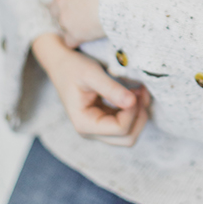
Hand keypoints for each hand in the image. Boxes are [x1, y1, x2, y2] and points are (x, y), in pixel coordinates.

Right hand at [32, 33, 150, 145]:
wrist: (62, 65)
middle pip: (127, 138)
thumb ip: (111, 89)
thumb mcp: (91, 74)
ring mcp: (98, 128)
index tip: (134, 91)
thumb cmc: (73, 68)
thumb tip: (132, 102)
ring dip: (139, 114)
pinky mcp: (105, 121)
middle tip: (140, 93)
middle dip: (139, 116)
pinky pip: (127, 124)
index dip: (133, 111)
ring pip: (130, 134)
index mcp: (84, 123)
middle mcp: (91, 131)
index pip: (120, 129)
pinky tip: (135, 93)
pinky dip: (136, 111)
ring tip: (139, 91)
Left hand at [48, 0, 128, 46]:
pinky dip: (74, 40)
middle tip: (76, 9)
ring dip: (68, 24)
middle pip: (53, 5)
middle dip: (62, 7)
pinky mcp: (75, 33)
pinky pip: (68, 40)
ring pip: (59, 23)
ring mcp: (67, 16)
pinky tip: (83, 39)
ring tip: (81, 25)